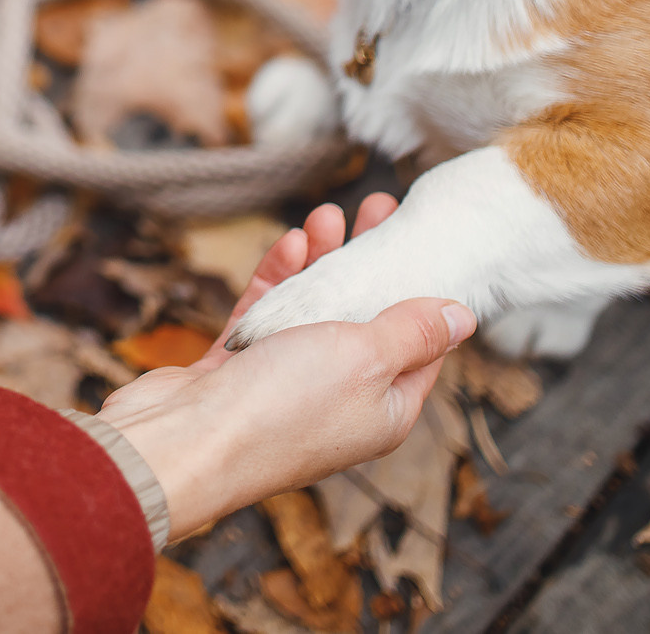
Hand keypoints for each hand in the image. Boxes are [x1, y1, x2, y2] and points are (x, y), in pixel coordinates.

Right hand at [97, 196, 473, 538]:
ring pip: (313, 312)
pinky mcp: (239, 370)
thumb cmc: (285, 408)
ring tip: (328, 214)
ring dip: (322, 263)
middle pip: (365, 320)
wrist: (186, 441)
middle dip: (371, 263)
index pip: (420, 346)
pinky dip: (279, 281)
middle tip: (378, 208)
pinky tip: (289, 243)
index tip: (423, 240)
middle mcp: (340, 399)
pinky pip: (267, 316)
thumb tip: (464, 315)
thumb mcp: (367, 359)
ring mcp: (286, 384)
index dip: (423, 290)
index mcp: (384, 409)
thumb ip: (413, 331)